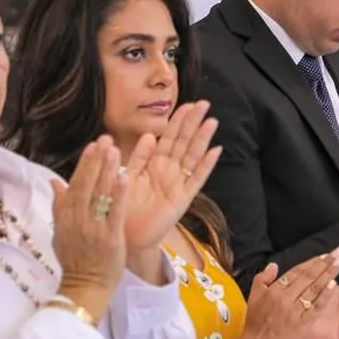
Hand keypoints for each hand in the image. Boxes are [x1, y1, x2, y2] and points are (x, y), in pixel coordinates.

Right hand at [52, 136, 129, 321]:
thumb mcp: (61, 232)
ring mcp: (93, 228)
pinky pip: (114, 212)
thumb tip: (55, 181)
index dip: (84, 164)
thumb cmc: (75, 260)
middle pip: (85, 185)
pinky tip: (124, 177)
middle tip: (104, 139)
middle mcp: (77, 220)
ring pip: (99, 194)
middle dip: (95, 161)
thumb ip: (59, 206)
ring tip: (114, 150)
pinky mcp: (109, 237)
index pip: (74, 185)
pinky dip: (118, 195)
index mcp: (65, 217)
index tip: (92, 145)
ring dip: (106, 170)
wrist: (85, 287)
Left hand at [121, 101, 221, 253]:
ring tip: (211, 121)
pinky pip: (196, 179)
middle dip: (193, 123)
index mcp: (153, 163)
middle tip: (204, 104)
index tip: (186, 103)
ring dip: (202, 139)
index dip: (177, 121)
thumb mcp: (126, 176)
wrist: (125, 235)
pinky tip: (215, 151)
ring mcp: (177, 183)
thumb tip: (150, 135)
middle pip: (183, 142)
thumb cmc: (123, 206)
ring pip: (192, 156)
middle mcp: (168, 171)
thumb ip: (137, 157)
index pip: (168, 137)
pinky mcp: (183, 199)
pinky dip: (206, 165)